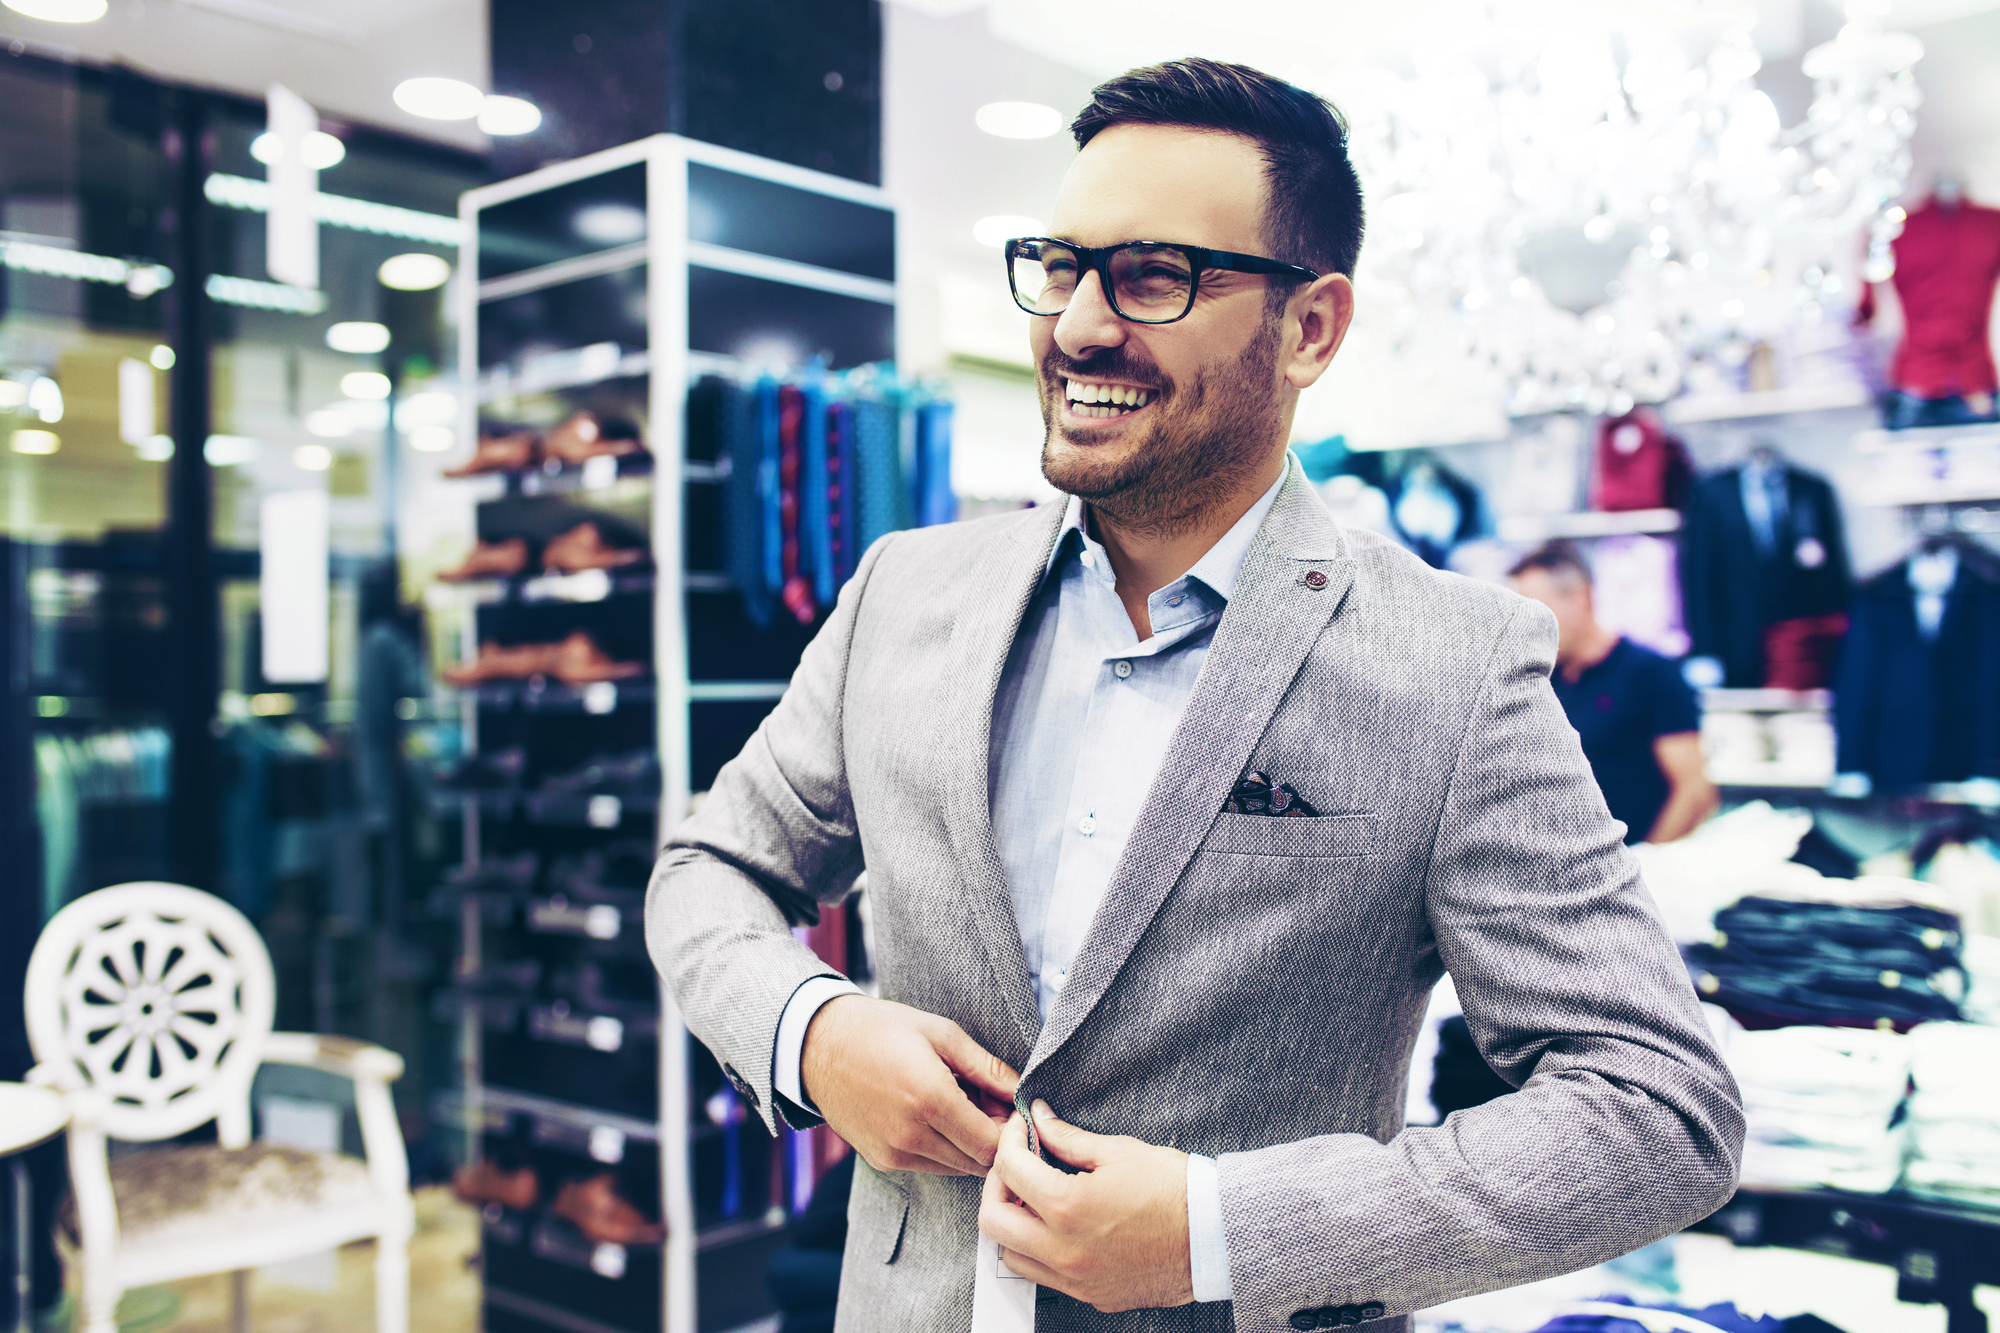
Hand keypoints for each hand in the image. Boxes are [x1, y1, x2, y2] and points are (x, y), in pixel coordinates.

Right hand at [800, 994, 1017, 1176]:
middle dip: (992, 1139)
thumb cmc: (882, 1030)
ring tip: (958, 1106)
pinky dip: (943, 1149)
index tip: (1012, 1109)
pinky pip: (930, 1166)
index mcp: (929, 1098)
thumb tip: (1022, 1090)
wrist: (818, 1046)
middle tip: (988, 1105)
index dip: (1010, 1131)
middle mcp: (911, 1135)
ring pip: (956, 1168)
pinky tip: (934, 1117)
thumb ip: (986, 1067)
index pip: (992, 1144)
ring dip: (968, 1145)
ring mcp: (894, 1153)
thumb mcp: (941, 1033)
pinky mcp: (882, 1161)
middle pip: (978, 1162)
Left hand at [978, 1100, 1192, 1312]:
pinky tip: (1059, 1227)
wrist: (1215, 1236)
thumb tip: (1040, 1119)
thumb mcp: (1119, 1151)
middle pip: (992, 1220)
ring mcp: (1076, 1278)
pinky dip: (1040, 1250)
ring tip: (1033, 1200)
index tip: (1021, 1128)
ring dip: (1012, 1224)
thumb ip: (1069, 1138)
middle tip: (1015, 1165)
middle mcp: (1063, 1249)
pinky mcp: (1091, 1295)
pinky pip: (1045, 1276)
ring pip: (1011, 1255)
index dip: (1010, 1139)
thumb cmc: (1174, 1190)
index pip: (1009, 1169)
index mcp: (1067, 1206)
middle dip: (996, 1184)